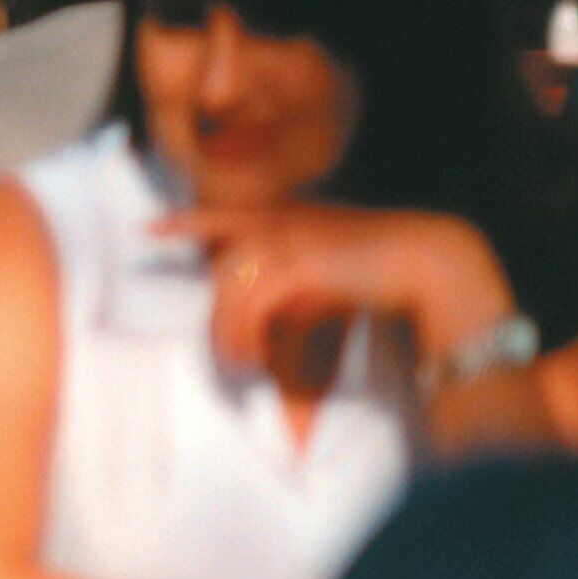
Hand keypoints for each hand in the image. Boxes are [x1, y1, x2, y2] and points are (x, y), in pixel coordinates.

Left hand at [183, 199, 515, 373]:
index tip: (147, 229)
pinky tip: (258, 357)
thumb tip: (259, 329)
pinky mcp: (296, 260)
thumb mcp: (324, 275)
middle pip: (219, 265)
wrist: (429, 259)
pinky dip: (247, 331)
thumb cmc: (379, 271)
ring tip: (246, 364)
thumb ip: (288, 291)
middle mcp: (277, 221)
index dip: (185, 222)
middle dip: (217, 315)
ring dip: (231, 331)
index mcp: (284, 216)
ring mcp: (285, 236)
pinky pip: (250, 300)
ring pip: (229, 287)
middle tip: (232, 355)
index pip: (220, 214)